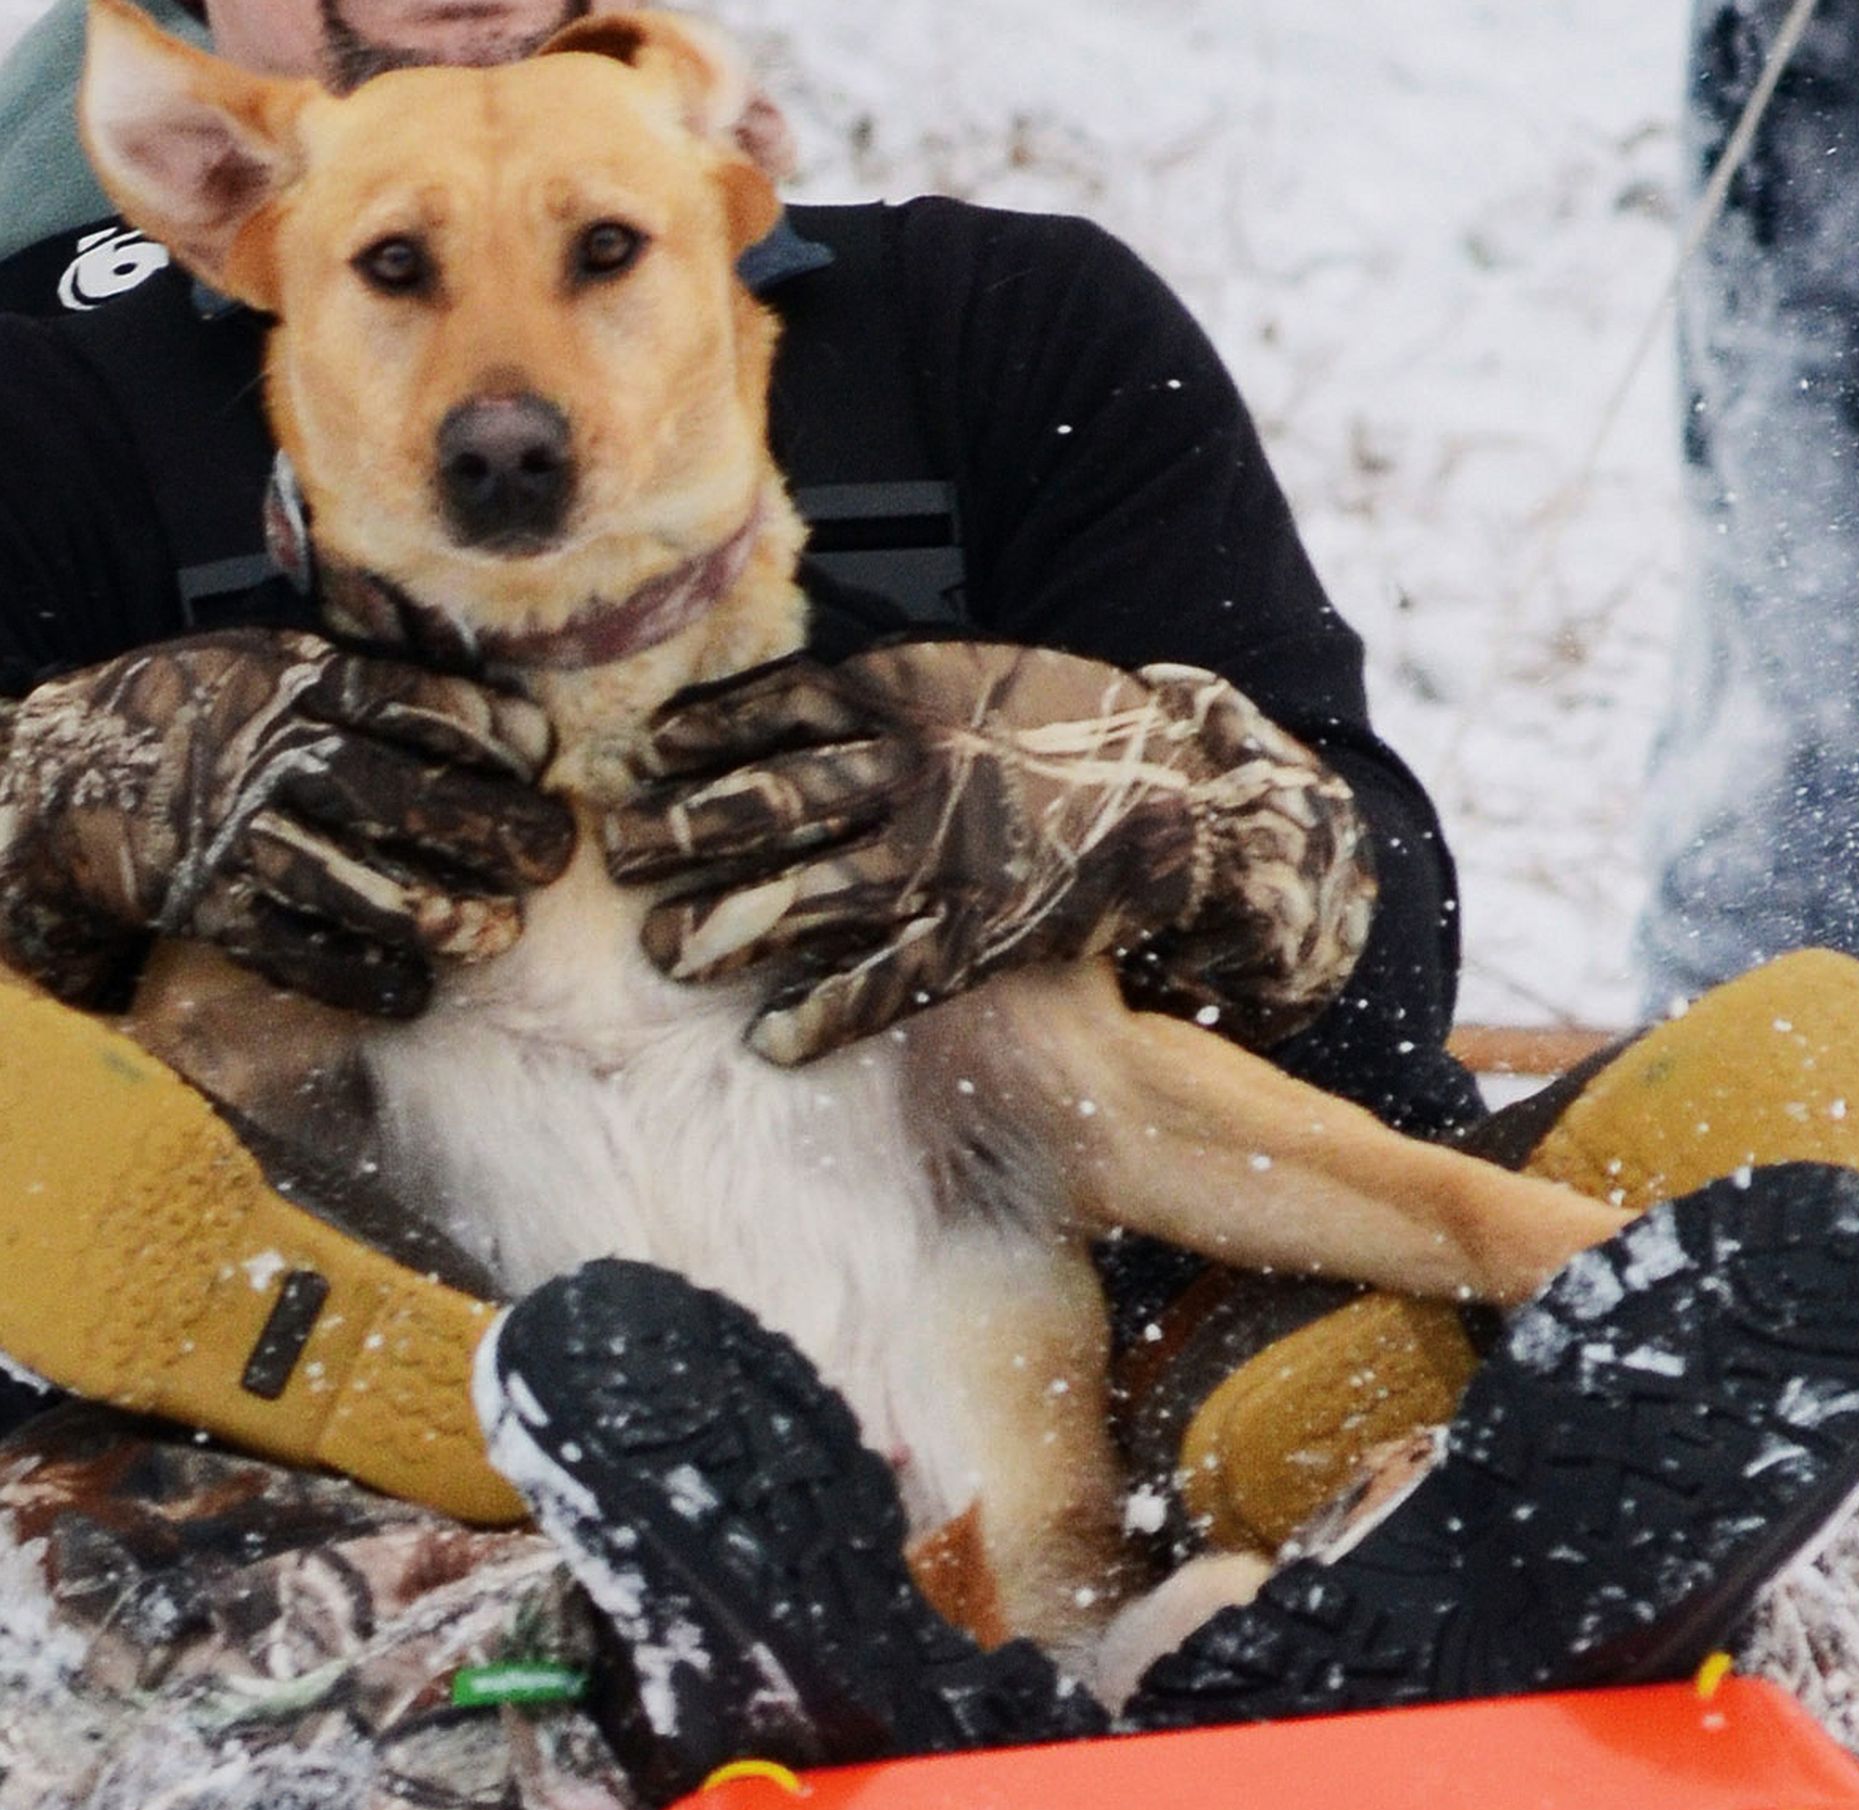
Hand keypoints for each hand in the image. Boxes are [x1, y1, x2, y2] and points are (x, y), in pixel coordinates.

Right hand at [0, 630, 574, 1012]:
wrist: (73, 772)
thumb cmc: (216, 712)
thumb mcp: (281, 663)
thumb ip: (384, 685)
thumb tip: (520, 729)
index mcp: (296, 684)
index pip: (408, 701)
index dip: (483, 729)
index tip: (538, 755)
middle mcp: (272, 759)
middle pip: (400, 795)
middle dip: (490, 828)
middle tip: (551, 854)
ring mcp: (241, 838)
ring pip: (356, 884)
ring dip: (439, 914)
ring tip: (496, 931)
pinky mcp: (213, 906)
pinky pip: (296, 951)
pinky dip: (361, 976)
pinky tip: (416, 988)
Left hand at [601, 641, 1374, 1063]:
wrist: (1181, 797)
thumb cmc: (1066, 726)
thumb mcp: (969, 670)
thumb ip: (876, 689)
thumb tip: (766, 717)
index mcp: (905, 692)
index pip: (768, 712)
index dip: (693, 742)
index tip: (638, 764)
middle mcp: (912, 772)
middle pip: (763, 805)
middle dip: (679, 834)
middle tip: (624, 856)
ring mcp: (943, 860)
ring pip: (801, 899)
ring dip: (721, 927)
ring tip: (665, 951)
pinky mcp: (979, 935)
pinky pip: (881, 983)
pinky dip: (819, 1014)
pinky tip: (770, 1037)